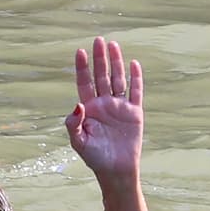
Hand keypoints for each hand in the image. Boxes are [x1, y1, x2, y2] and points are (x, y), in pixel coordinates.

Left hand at [65, 37, 143, 181]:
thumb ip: (73, 124)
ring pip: (117, 79)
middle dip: (99, 58)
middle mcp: (104, 104)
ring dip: (116, 63)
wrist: (116, 171)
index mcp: (88, 109)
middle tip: (98, 39)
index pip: (84, 83)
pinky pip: (135, 92)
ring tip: (113, 45)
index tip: (80, 51)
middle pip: (101, 76)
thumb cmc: (94, 158)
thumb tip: (77, 105)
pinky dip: (136, 78)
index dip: (82, 68)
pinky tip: (133, 63)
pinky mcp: (135, 113)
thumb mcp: (78, 142)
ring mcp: (119, 107)